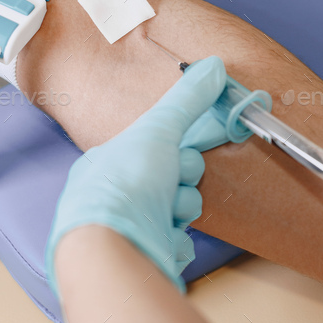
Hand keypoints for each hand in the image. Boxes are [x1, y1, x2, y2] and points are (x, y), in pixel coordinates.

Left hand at [46, 56, 226, 293]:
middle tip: (173, 179)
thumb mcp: (158, 129)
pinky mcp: (146, 255)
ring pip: (179, 209)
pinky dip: (178, 239)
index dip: (175, 147)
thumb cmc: (123, 187)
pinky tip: (165, 237)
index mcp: (109, 162)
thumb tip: (213, 66)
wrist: (115, 250)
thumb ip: (187, 100)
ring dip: (182, 208)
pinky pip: (179, 241)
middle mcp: (115, 195)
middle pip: (172, 177)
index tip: (183, 150)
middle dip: (182, 179)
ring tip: (168, 211)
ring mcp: (131, 227)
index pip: (155, 146)